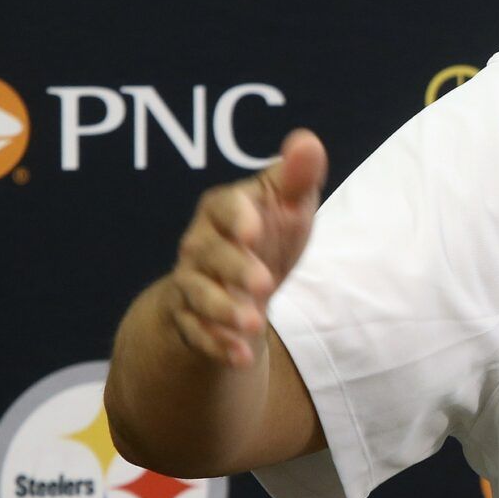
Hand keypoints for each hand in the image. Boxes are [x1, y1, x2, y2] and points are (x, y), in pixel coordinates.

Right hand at [166, 129, 327, 367]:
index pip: (222, 205)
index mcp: (223, 210)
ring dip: (224, 311)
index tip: (255, 227)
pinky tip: (241, 356)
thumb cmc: (268, 234)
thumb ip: (297, 177)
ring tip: (254, 324)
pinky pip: (196, 334)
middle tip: (265, 283)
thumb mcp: (288, 205)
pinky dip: (217, 346)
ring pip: (198, 296)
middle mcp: (200, 245)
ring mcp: (191, 283)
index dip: (236, 216)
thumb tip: (308, 141)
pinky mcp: (190, 319)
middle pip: (211, 255)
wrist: (238, 285)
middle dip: (235, 269)